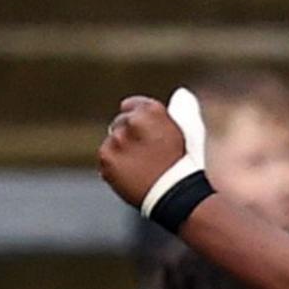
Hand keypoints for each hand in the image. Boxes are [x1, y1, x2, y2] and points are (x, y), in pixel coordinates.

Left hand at [98, 95, 191, 210]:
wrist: (172, 192)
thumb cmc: (182, 164)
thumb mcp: (182, 131)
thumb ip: (169, 113)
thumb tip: (178, 95)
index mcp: (152, 111)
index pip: (131, 105)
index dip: (134, 116)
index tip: (135, 125)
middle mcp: (132, 121)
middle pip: (120, 122)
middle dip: (127, 133)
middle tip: (141, 151)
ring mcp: (117, 139)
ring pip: (112, 140)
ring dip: (119, 149)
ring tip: (138, 165)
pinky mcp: (106, 157)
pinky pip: (105, 157)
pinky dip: (113, 164)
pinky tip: (129, 173)